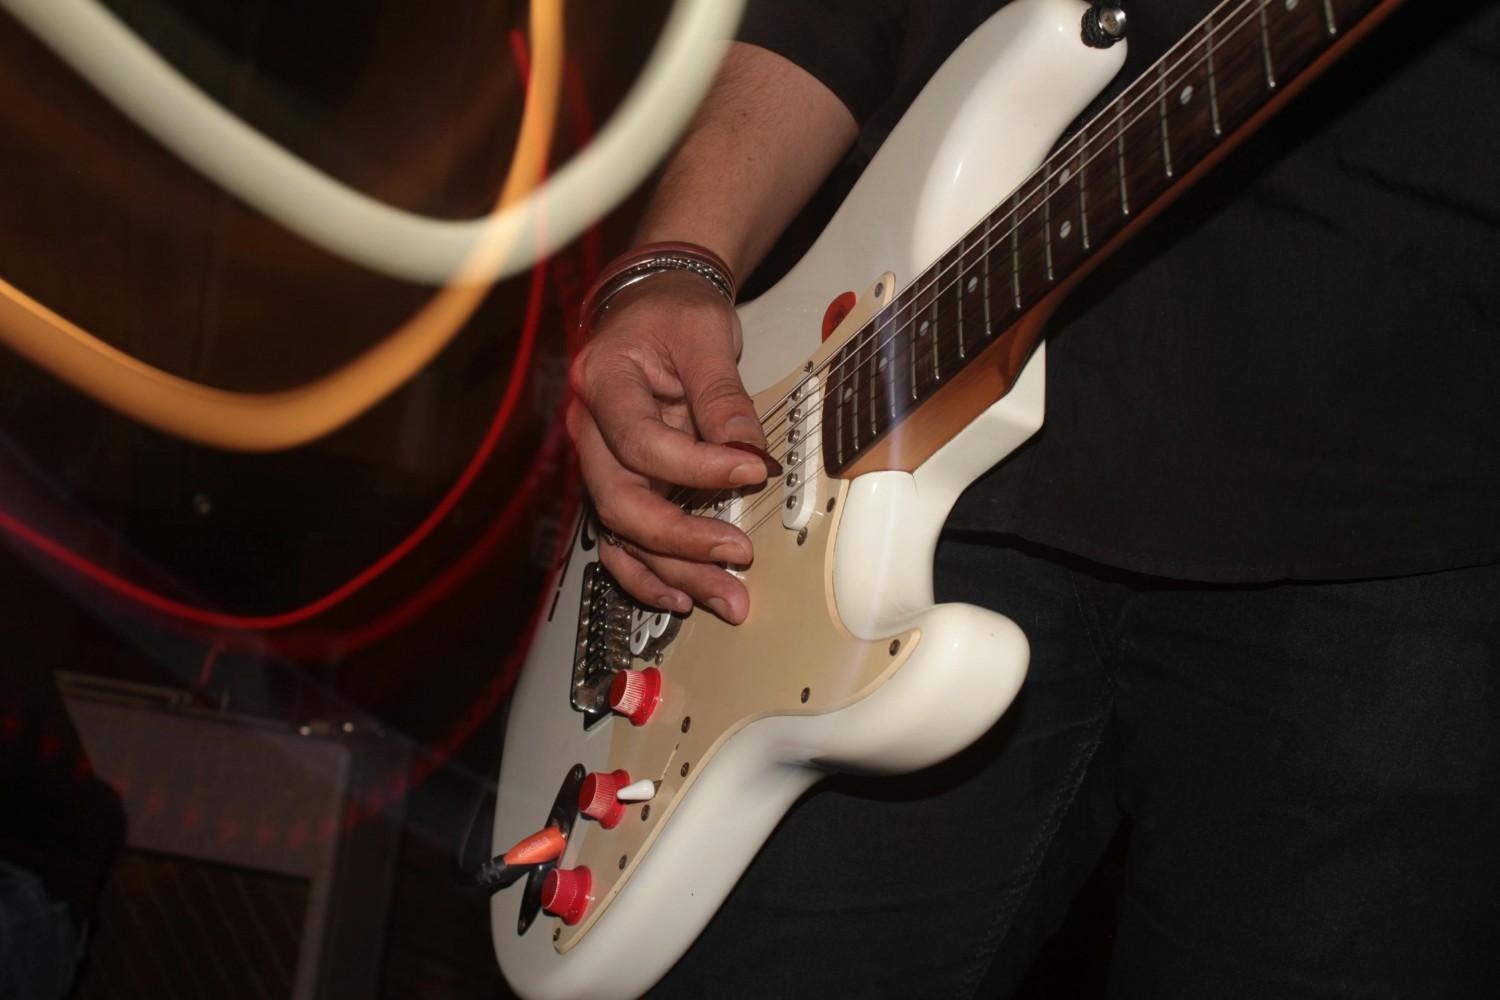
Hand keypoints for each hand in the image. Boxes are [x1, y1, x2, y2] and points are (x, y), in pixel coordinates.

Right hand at [567, 270, 770, 623]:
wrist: (651, 305)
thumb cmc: (672, 313)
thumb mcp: (705, 335)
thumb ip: (723, 395)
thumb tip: (748, 453)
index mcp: (603, 382)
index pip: (643, 442)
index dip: (700, 466)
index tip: (754, 470)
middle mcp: (589, 428)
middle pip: (620, 501)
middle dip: (681, 539)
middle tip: (737, 555)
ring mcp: (599, 459)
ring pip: (622, 531)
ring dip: (672, 572)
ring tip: (724, 596)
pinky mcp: (619, 480)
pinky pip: (623, 538)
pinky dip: (649, 573)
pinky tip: (683, 596)